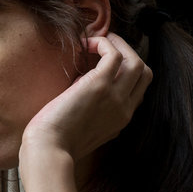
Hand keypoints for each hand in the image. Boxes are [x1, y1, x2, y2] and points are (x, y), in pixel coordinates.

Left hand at [20, 32, 151, 164]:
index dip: (127, 71)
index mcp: (121, 120)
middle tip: (107, 45)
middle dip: (129, 53)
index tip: (107, 62)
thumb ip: (92, 111)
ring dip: (118, 44)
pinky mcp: (100, 85)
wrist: (48, 151)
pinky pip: (114, 54)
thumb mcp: (84, 129)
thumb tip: (81, 88)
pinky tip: (85, 44)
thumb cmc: (55, 143)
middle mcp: (124, 109)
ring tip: (97, 40)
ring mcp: (116, 97)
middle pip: (144, 73)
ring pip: (136, 61)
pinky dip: (103, 43)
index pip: (139, 90)